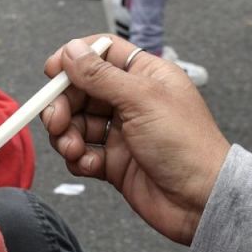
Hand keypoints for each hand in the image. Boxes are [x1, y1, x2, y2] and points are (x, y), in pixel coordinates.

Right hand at [41, 35, 231, 244]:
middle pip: (82, 90)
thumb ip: (101, 75)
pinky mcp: (115, 163)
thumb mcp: (141, 99)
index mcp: (145, 76)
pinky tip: (90, 165)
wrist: (199, 200)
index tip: (52, 72)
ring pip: (78, 124)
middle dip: (64, 104)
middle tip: (58, 120)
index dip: (75, 59)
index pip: (102, 53)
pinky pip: (83, 154)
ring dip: (68, 135)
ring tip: (73, 148)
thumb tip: (72, 51)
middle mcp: (132, 102)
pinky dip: (79, 159)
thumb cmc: (187, 146)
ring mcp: (122, 133)